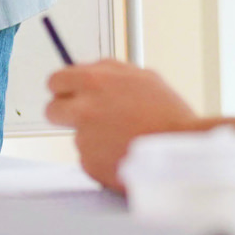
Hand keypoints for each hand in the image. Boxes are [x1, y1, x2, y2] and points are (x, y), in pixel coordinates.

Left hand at [43, 59, 210, 189]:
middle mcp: (83, 109)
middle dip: (65, 113)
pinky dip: (102, 157)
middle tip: (86, 117)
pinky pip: (89, 158)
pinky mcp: (89, 164)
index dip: (63, 88)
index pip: (56, 80)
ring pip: (77, 135)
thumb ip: (108, 73)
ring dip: (93, 137)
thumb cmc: (168, 115)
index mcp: (94, 82)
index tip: (68, 93)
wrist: (182, 151)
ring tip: (124, 138)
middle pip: (52, 110)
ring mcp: (84, 139)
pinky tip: (124, 154)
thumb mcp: (141, 77)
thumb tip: (86, 70)